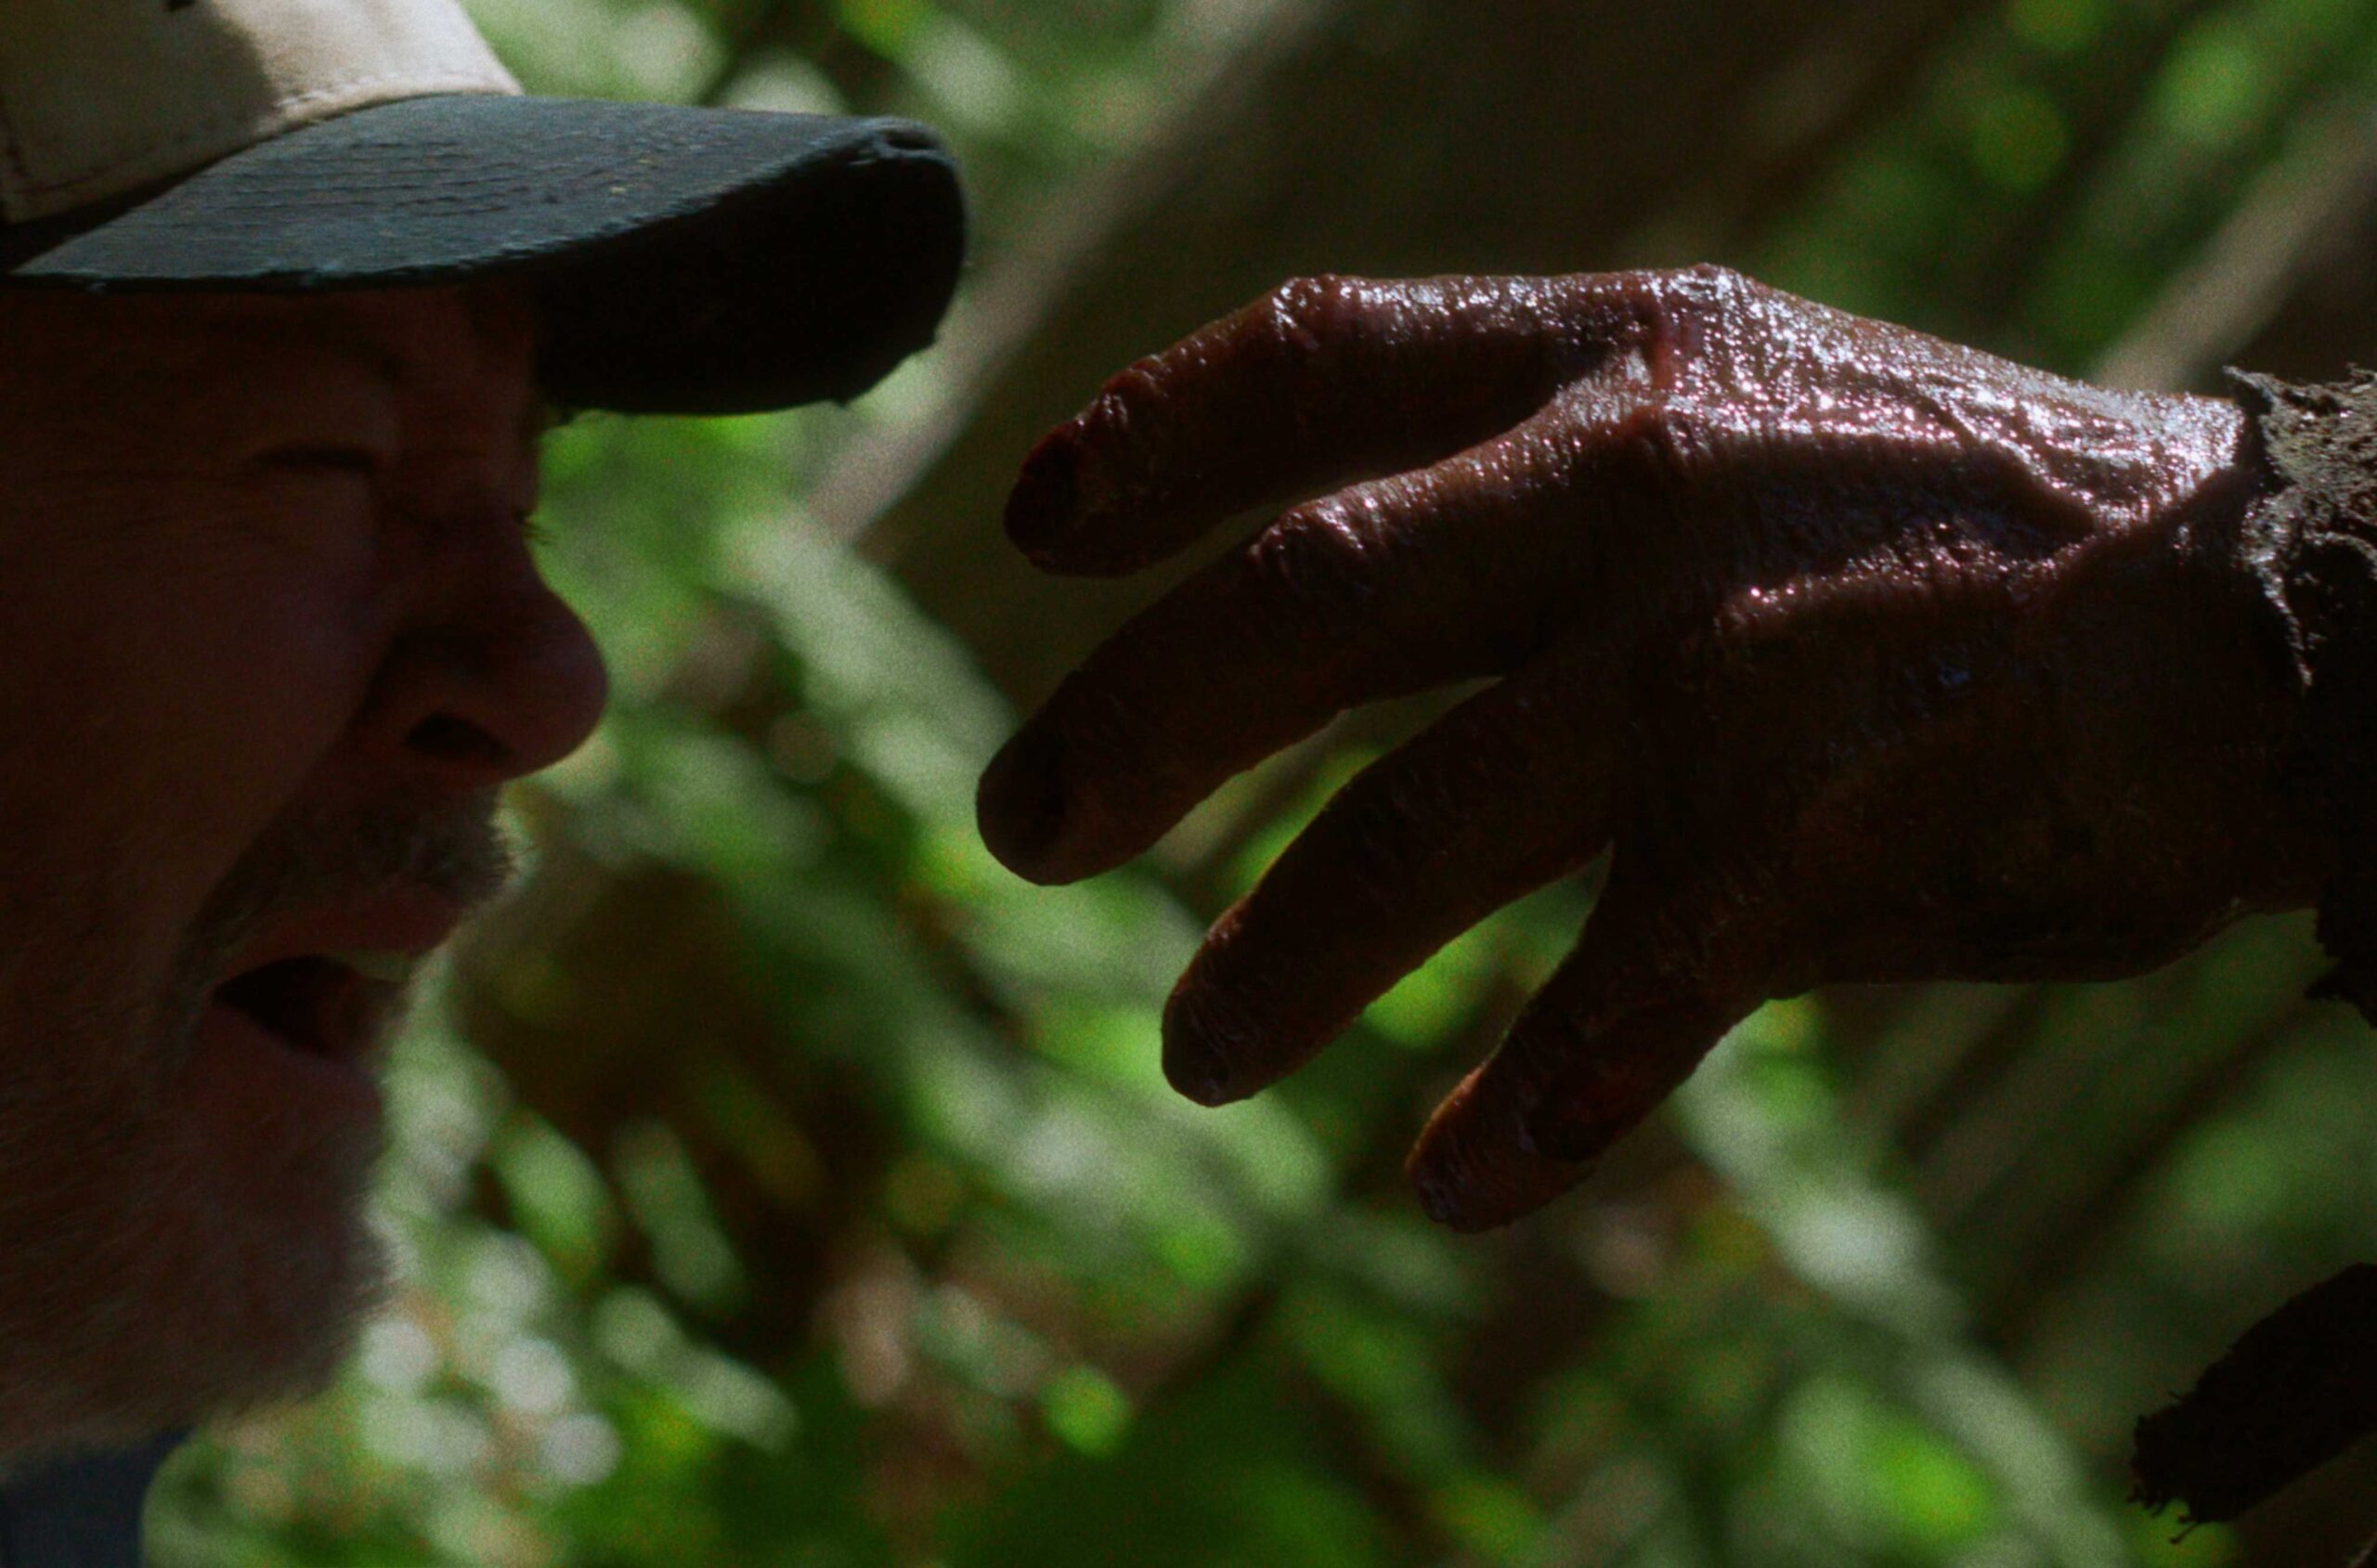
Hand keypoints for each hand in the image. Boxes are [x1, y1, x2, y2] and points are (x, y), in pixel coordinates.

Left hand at [976, 265, 2324, 1230]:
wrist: (2249, 598)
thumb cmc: (1944, 514)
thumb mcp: (1731, 409)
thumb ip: (1530, 491)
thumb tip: (1299, 642)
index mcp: (1608, 355)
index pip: (1321, 354)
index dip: (1153, 433)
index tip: (1034, 531)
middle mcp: (1640, 481)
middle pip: (1306, 598)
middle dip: (1137, 726)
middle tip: (1021, 831)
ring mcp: (1722, 655)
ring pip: (1422, 824)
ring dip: (1284, 958)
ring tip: (1194, 1051)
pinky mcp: (1821, 830)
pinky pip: (1617, 996)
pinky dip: (1525, 1101)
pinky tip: (1456, 1178)